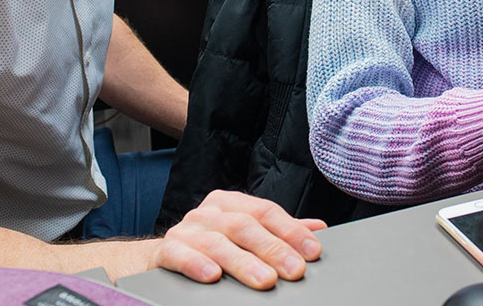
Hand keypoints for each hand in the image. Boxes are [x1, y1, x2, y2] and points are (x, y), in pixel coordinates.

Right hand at [153, 190, 326, 289]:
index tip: (312, 251)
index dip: (291, 231)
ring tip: (265, 280)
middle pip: (245, 226)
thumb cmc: (211, 244)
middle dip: (273, 250)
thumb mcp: (246, 233)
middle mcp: (209, 212)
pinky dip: (197, 265)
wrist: (163, 255)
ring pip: (217, 242)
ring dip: (243, 263)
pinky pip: (180, 255)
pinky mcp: (166, 251)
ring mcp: (186, 230)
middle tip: (294, 271)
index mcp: (231, 203)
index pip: (266, 211)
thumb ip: (279, 231)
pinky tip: (213, 277)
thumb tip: (318, 229)